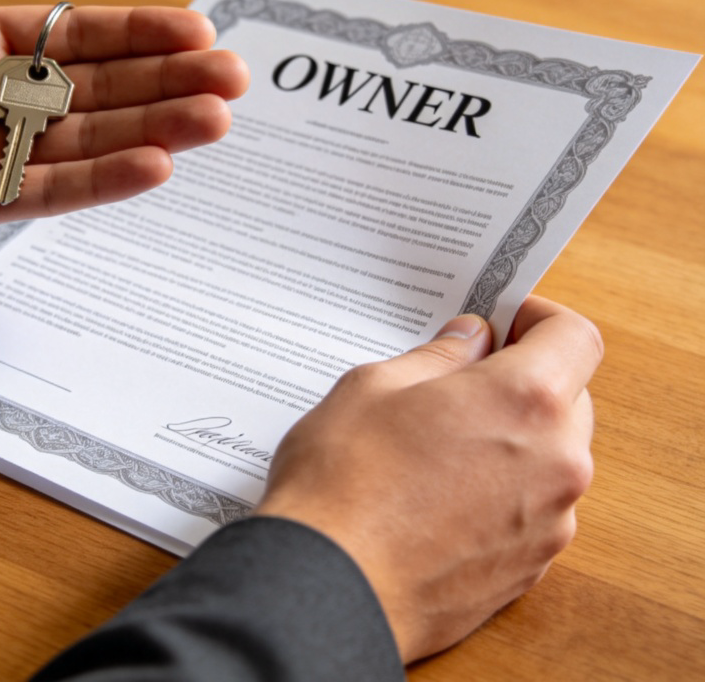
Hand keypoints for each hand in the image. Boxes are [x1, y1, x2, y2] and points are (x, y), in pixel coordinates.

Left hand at [0, 0, 247, 264]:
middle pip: (99, 87)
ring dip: (155, 129)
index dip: (136, 30)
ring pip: (88, 140)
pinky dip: (103, 180)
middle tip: (233, 77)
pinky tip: (157, 166)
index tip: (194, 26)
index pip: (74, 34)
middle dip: (168, 81)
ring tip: (218, 120)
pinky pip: (49, 191)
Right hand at [255, 296, 601, 663]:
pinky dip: (504, 485)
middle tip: (462, 374)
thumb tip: (470, 340)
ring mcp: (549, 523)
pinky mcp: (530, 568)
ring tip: (441, 437)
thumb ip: (437, 358)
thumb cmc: (343, 480)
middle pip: (570, 396)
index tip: (504, 319)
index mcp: (524, 402)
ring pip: (553, 454)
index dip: (541, 318)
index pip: (575, 338)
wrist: (329, 586)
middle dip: (526, 376)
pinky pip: (534, 505)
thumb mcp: (375, 386)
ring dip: (515, 434)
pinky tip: (441, 488)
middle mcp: (557, 463)